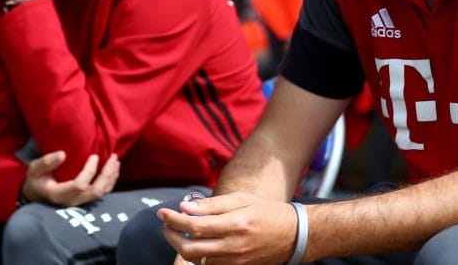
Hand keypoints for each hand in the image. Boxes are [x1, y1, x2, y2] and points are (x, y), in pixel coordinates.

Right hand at [21, 150, 119, 206]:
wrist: (36, 193)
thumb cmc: (35, 179)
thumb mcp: (34, 169)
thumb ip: (46, 162)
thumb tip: (62, 154)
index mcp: (59, 194)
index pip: (79, 185)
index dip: (90, 171)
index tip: (94, 156)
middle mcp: (72, 201)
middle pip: (96, 191)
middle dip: (107, 174)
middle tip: (113, 157)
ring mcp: (79, 202)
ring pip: (101, 193)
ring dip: (112, 177)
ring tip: (116, 161)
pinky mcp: (84, 200)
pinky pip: (102, 193)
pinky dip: (110, 181)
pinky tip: (113, 169)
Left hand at [158, 192, 298, 264]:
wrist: (293, 235)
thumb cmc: (268, 212)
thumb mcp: (243, 199)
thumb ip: (213, 204)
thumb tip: (186, 207)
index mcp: (236, 224)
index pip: (194, 225)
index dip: (174, 219)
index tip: (163, 212)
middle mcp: (234, 246)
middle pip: (189, 248)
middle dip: (171, 235)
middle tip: (167, 223)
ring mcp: (235, 261)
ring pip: (196, 260)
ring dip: (181, 246)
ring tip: (180, 232)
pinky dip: (197, 255)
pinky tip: (196, 243)